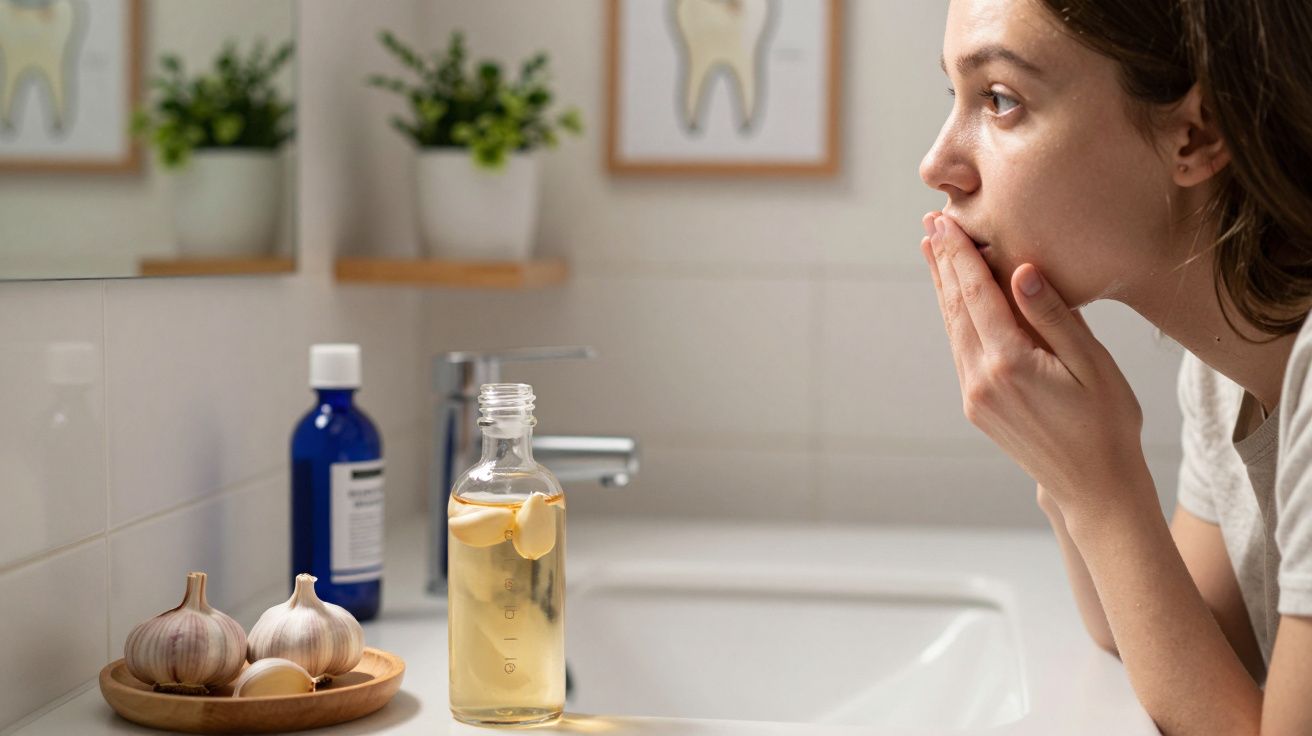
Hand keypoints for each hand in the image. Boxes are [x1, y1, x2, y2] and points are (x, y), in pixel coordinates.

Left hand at [920, 211, 1150, 516]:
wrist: (1094, 486)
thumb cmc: (1107, 422)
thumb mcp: (1092, 364)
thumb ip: (1054, 316)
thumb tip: (1021, 271)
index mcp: (1010, 364)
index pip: (977, 296)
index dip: (960, 255)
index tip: (946, 222)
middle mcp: (981, 379)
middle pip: (955, 307)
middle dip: (944, 262)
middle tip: (931, 222)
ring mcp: (974, 395)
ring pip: (953, 328)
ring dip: (944, 287)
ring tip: (934, 249)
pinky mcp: (976, 405)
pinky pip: (960, 349)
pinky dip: (955, 316)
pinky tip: (955, 297)